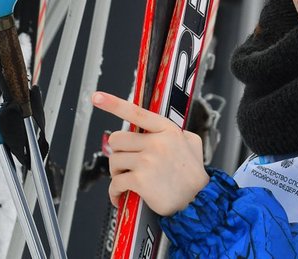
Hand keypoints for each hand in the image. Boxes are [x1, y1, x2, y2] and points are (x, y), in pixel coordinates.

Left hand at [92, 91, 209, 216]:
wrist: (199, 200)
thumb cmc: (193, 173)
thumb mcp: (192, 142)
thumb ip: (175, 132)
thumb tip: (157, 127)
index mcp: (168, 130)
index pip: (137, 112)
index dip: (114, 104)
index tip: (97, 96)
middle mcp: (157, 142)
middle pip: (117, 139)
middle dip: (118, 151)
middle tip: (126, 162)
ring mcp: (147, 161)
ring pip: (114, 161)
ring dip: (118, 173)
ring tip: (129, 180)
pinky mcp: (140, 180)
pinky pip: (115, 183)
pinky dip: (115, 193)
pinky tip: (122, 197)